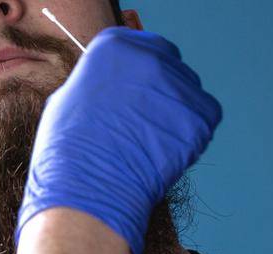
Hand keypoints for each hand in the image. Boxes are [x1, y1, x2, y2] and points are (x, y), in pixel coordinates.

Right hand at [17, 28, 222, 253]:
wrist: (90, 188)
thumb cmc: (68, 152)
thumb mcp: (68, 101)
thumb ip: (97, 84)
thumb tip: (111, 87)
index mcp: (114, 47)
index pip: (138, 46)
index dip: (135, 72)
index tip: (132, 90)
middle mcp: (150, 57)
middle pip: (167, 64)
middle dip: (158, 89)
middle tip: (142, 120)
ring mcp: (178, 85)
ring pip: (187, 91)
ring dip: (174, 112)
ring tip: (149, 142)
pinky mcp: (200, 115)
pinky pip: (204, 117)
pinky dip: (190, 134)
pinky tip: (164, 151)